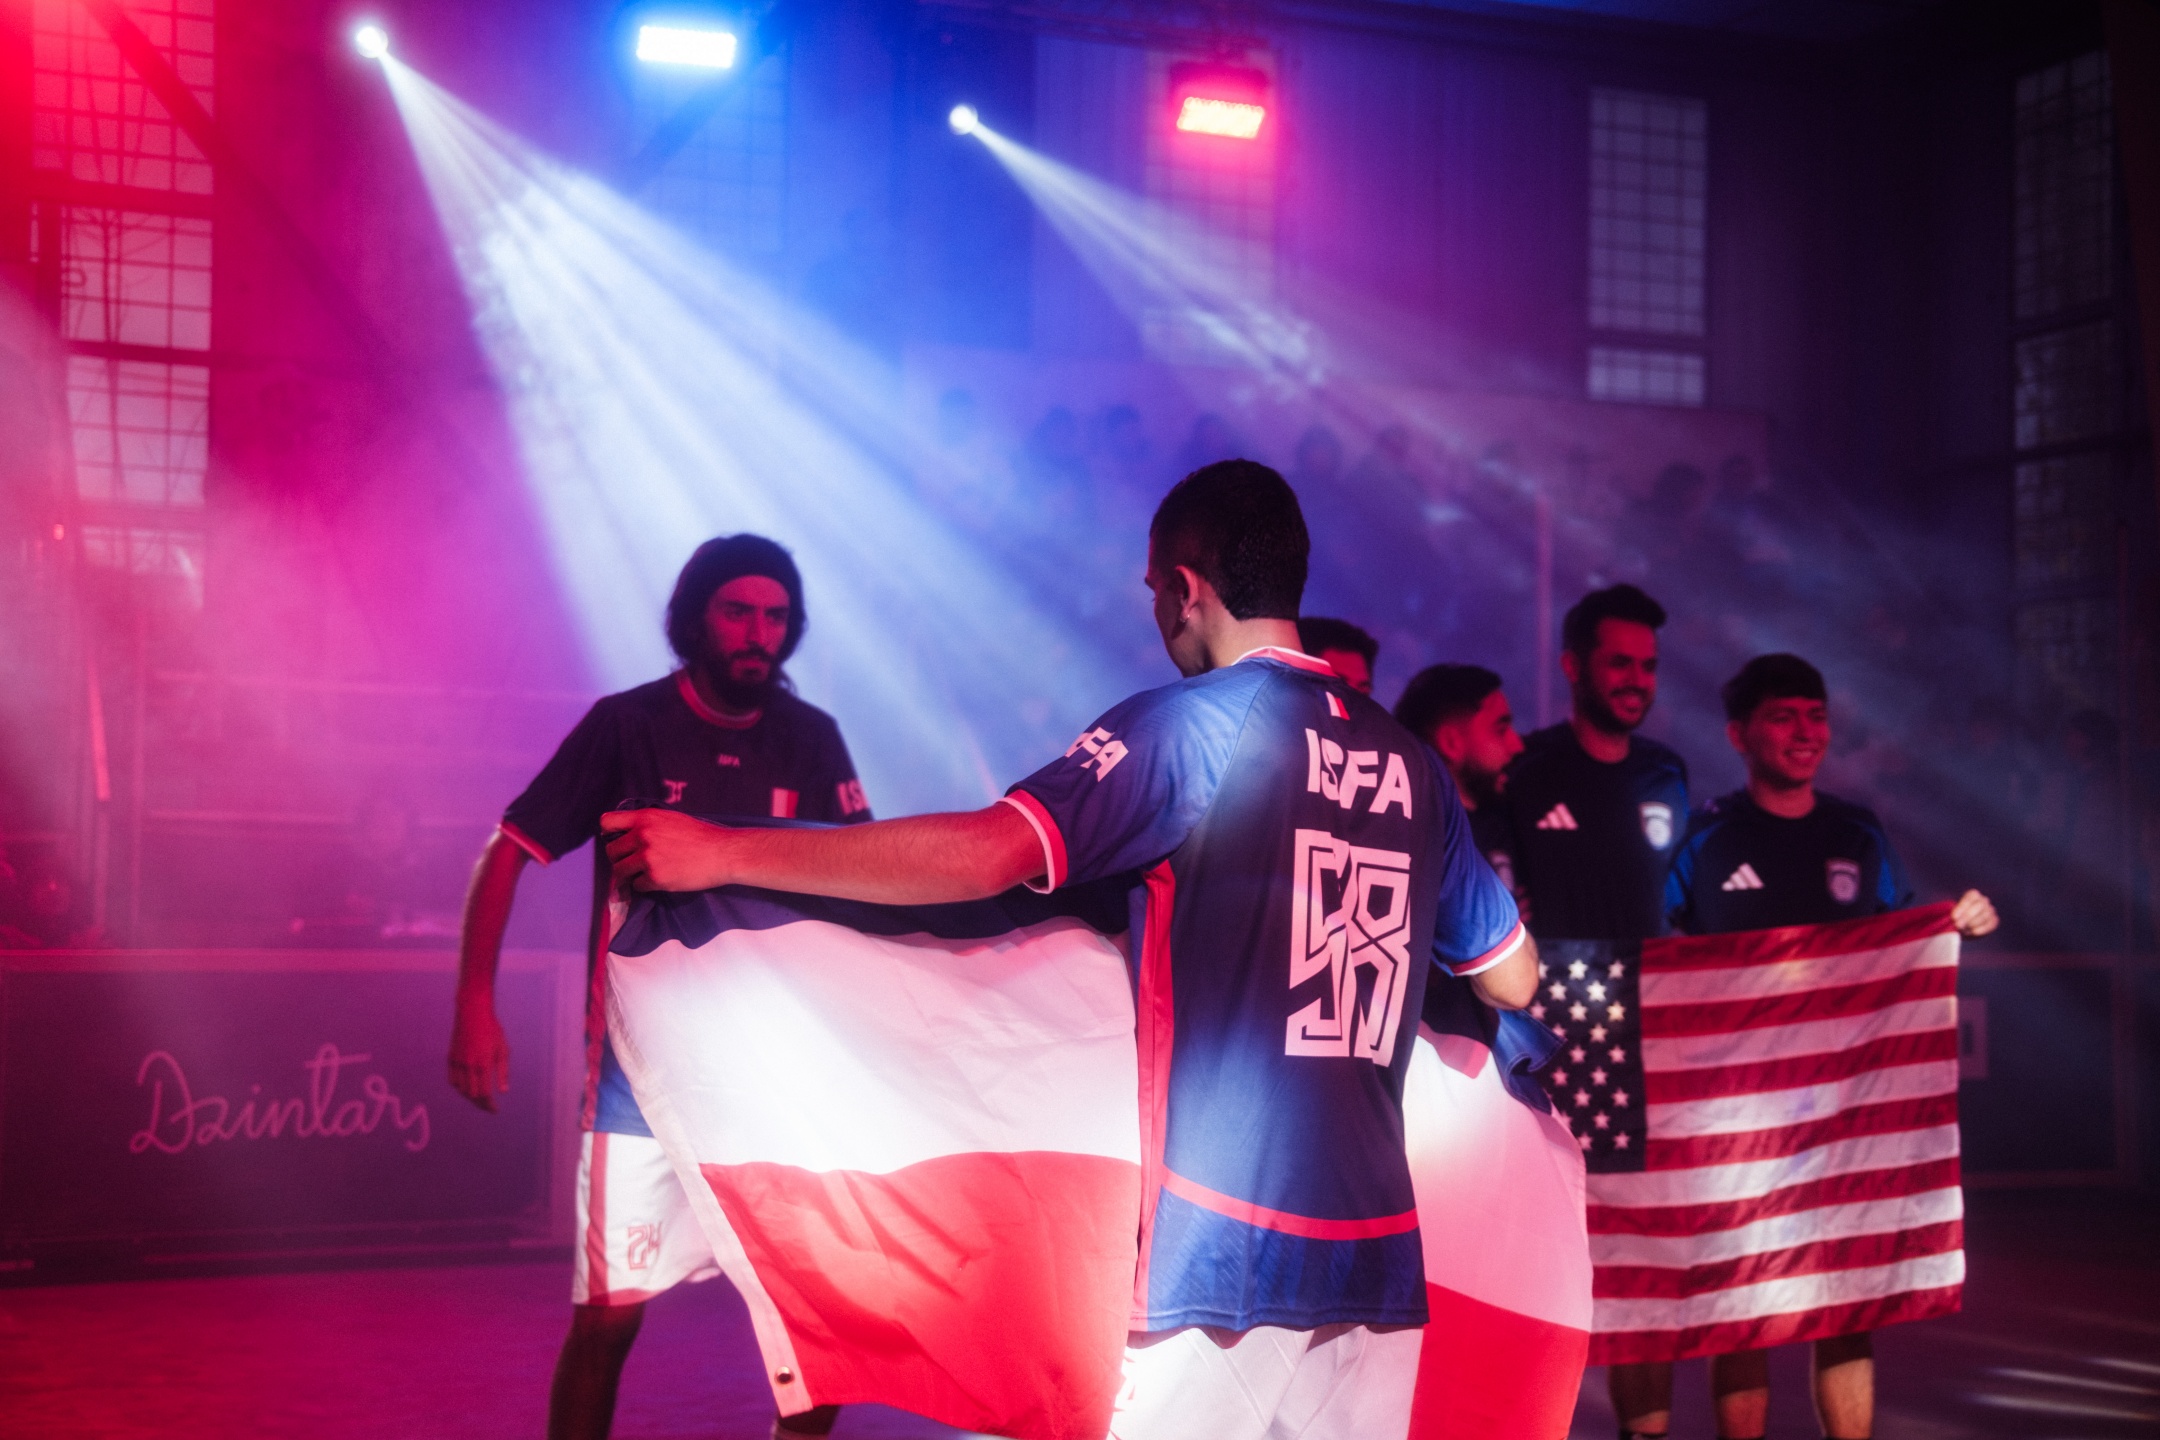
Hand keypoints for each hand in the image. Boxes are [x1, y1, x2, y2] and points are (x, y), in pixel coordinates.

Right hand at [449, 999, 509, 1111]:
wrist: (472, 1013)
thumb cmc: (492, 1030)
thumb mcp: (503, 1049)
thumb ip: (503, 1072)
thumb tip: (503, 1091)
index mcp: (483, 1064)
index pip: (484, 1094)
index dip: (489, 1105)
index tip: (495, 1110)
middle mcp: (468, 1066)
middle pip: (472, 1095)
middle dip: (481, 1104)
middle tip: (488, 1106)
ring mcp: (457, 1062)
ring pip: (461, 1089)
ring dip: (470, 1097)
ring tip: (480, 1099)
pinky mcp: (451, 1058)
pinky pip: (453, 1080)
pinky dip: (460, 1088)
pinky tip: (468, 1088)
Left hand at [601, 808, 736, 892]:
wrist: (722, 853)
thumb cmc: (701, 835)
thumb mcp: (671, 818)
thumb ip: (648, 824)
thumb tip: (628, 835)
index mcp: (645, 818)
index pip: (607, 822)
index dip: (610, 834)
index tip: (619, 841)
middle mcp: (642, 836)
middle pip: (611, 851)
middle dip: (620, 858)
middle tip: (632, 863)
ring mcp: (647, 858)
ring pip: (619, 871)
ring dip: (628, 875)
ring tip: (642, 874)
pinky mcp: (655, 878)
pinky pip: (636, 886)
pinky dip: (644, 886)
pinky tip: (659, 881)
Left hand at [1951, 888, 1997, 937]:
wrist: (1964, 926)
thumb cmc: (1957, 917)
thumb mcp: (1952, 913)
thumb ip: (1953, 914)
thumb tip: (1954, 919)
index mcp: (1973, 895)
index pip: (1969, 899)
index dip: (1961, 908)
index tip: (1953, 917)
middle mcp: (1984, 900)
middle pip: (1979, 906)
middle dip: (1967, 917)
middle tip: (1958, 925)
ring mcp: (1990, 910)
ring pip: (1985, 916)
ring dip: (1973, 924)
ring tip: (1963, 930)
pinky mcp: (1994, 920)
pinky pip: (1990, 924)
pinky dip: (1982, 929)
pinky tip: (1973, 932)